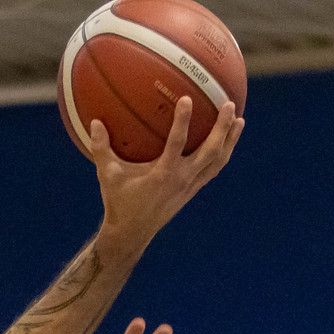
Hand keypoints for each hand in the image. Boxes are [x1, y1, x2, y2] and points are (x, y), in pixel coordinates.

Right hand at [88, 97, 241, 247]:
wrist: (132, 233)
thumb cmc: (118, 202)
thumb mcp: (107, 175)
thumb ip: (101, 148)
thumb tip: (94, 121)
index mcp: (163, 175)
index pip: (177, 144)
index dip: (183, 122)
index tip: (187, 99)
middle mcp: (182, 180)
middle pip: (210, 152)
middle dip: (222, 129)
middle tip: (229, 105)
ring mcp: (190, 186)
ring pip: (217, 162)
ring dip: (230, 141)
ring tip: (239, 120)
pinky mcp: (192, 191)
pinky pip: (212, 169)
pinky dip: (221, 154)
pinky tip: (226, 141)